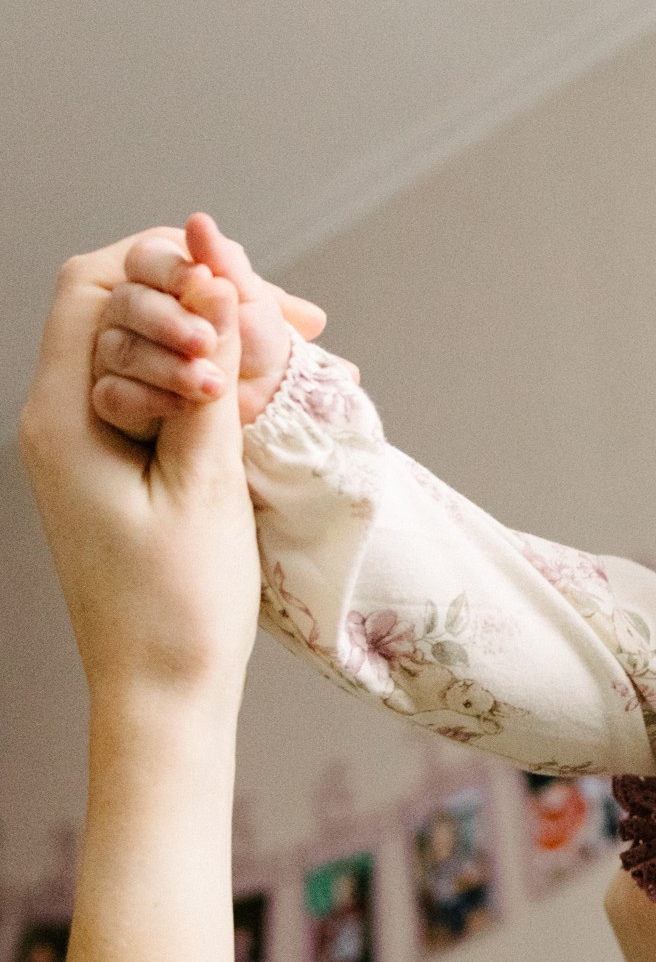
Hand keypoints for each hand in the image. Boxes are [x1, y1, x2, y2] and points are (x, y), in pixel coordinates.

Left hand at [18, 245, 260, 706]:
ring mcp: (78, 445)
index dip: (167, 263)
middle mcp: (55, 420)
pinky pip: (146, 393)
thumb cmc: (179, 610)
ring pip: (136, 346)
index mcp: (62, 416)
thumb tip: (217, 285)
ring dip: (206, 340)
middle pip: (114, 304)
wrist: (160, 698)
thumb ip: (210, 380)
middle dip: (197, 296)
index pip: (94, 284)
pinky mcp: (106, 469)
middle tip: (294, 323)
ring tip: (289, 359)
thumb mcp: (207, 486)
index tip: (243, 285)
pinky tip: (254, 399)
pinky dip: (198, 384)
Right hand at [90, 212, 326, 439]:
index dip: (170, 269)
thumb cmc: (260, 343)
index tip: (203, 280)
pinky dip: (147, 400)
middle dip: (169, 321)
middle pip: (126, 303)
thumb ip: (225, 263)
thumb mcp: (254, 300)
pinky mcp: (120, 397)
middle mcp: (134, 311)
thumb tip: (198, 222)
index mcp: (164, 277)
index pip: (145, 259)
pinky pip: (112, 395)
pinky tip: (185, 406)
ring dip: (166, 366)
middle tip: (208, 340)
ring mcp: (121, 352)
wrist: (273, 400)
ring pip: (118, 348)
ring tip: (214, 383)